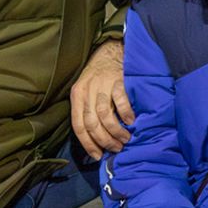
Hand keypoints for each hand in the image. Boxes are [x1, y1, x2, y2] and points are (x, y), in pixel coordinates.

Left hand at [71, 41, 134, 158]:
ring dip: (115, 132)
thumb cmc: (99, 77)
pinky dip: (125, 115)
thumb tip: (96, 142)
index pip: (78, 126)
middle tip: (116, 148)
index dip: (88, 144)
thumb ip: (88, 112)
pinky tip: (130, 122)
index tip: (98, 155)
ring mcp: (102, 85)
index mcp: (77, 96)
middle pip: (92, 124)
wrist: (110, 52)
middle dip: (104, 141)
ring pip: (105, 116)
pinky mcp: (118, 80)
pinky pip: (120, 102)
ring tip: (125, 139)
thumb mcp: (86, 92)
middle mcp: (87, 91)